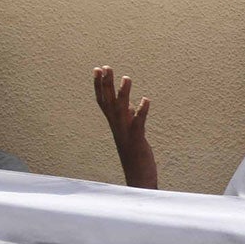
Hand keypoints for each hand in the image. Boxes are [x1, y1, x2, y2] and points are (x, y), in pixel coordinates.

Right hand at [95, 65, 157, 188]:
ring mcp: (126, 133)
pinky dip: (141, 111)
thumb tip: (128, 105)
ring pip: (121, 110)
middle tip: (106, 66)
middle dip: (106, 84)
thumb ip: (128, 118)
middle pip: (108, 102)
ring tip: (127, 77)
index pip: (103, 101)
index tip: (98, 68)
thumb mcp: (130, 132)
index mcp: (115, 124)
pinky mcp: (137, 140)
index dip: (99, 85)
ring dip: (123, 93)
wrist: (138, 177)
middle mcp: (117, 127)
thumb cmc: (135, 155)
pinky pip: (138, 123)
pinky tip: (146, 100)